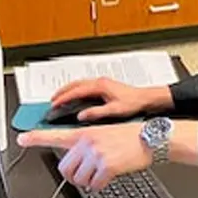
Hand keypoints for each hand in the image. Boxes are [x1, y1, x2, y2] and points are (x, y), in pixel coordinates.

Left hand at [17, 124, 150, 190]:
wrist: (150, 138)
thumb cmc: (130, 136)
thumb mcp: (104, 132)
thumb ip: (86, 143)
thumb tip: (75, 162)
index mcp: (85, 133)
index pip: (55, 135)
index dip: (36, 138)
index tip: (21, 139)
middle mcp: (88, 143)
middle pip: (65, 169)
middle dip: (73, 176)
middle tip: (84, 175)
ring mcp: (96, 154)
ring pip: (79, 179)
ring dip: (88, 181)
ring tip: (101, 172)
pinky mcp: (107, 166)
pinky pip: (94, 185)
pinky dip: (99, 185)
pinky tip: (108, 177)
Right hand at [50, 76, 168, 122]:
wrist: (145, 98)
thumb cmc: (133, 102)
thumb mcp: (114, 110)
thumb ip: (97, 113)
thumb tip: (81, 116)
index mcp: (100, 86)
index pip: (76, 91)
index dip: (63, 98)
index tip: (54, 104)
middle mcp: (100, 82)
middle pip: (75, 84)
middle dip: (62, 92)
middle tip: (52, 100)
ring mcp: (102, 82)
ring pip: (79, 83)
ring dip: (68, 89)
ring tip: (59, 97)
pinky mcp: (104, 85)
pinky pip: (85, 84)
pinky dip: (76, 89)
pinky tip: (75, 96)